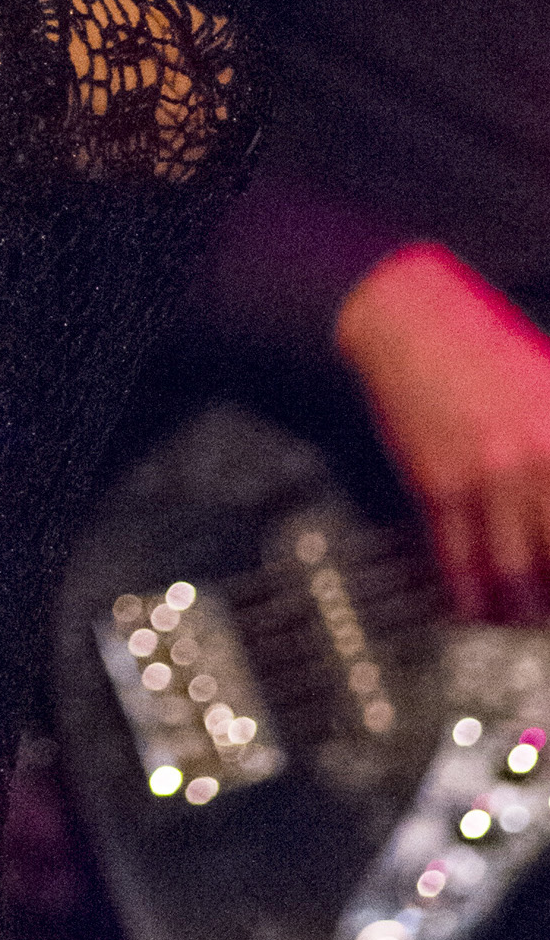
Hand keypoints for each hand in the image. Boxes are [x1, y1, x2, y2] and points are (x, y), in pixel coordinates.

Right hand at [334, 241, 549, 622]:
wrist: (409, 320)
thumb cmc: (487, 346)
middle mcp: (530, 460)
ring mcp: (482, 476)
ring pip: (513, 570)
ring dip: (523, 609)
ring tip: (526, 619)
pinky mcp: (436, 484)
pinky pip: (456, 557)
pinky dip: (468, 593)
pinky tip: (476, 607)